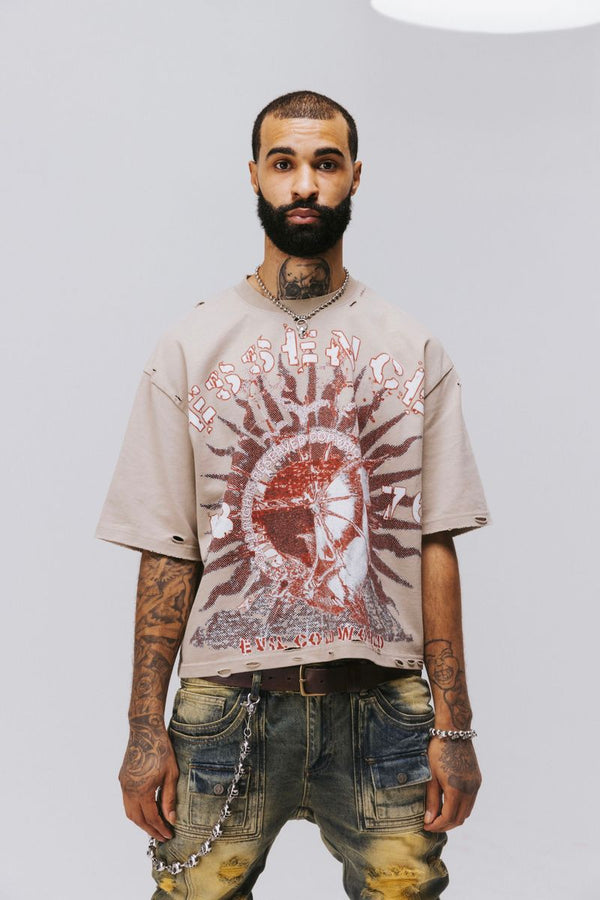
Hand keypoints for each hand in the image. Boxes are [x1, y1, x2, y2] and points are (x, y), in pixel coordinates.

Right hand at [118, 713, 179, 841]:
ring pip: (129, 812)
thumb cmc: (161, 749)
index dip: (160, 829)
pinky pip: (127, 801)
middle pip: (137, 819)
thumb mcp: (171, 774)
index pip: (151, 818)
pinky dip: (135, 810)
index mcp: (142, 791)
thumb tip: (171, 819)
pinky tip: (146, 810)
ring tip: (154, 826)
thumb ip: (169, 798)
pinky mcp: (122, 778)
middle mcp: (129, 790)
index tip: (169, 835)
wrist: (144, 730)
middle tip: (161, 836)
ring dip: (141, 822)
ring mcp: (123, 784)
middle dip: (149, 830)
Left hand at [424, 737, 481, 831]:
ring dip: (454, 817)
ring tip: (439, 816)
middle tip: (431, 824)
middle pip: (459, 818)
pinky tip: (449, 804)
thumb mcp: (431, 776)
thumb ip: (431, 800)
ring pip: (467, 812)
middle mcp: (469, 790)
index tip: (426, 826)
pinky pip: (471, 801)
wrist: (454, 731)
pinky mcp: (477, 780)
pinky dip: (461, 807)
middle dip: (445, 825)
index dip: (437, 826)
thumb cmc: (438, 751)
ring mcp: (475, 785)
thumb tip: (429, 821)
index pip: (448, 818)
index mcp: (456, 790)